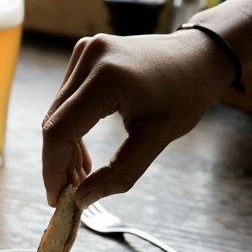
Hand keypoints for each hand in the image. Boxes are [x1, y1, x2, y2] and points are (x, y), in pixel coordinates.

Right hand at [42, 31, 233, 208]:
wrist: (199, 56)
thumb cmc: (185, 95)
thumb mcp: (157, 139)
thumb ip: (120, 173)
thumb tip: (83, 199)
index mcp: (107, 78)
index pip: (60, 130)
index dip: (52, 169)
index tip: (57, 198)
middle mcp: (89, 57)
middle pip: (53, 123)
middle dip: (58, 163)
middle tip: (70, 193)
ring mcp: (84, 52)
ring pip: (56, 115)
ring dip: (64, 149)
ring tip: (81, 176)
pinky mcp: (84, 55)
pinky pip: (65, 102)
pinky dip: (70, 130)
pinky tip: (82, 154)